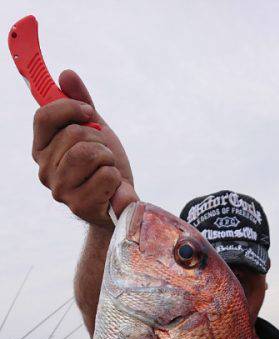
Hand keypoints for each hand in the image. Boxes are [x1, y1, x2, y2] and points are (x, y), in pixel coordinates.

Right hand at [32, 70, 137, 226]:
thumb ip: (80, 102)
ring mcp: (61, 190)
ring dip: (107, 157)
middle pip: (72, 133)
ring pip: (89, 154)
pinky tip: (112, 187)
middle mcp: (45, 171)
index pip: (43, 117)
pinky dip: (116, 177)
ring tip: (107, 168)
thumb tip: (66, 75)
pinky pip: (106, 175)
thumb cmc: (104, 165)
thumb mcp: (94, 129)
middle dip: (97, 138)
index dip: (69, 107)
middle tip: (102, 152)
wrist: (119, 201)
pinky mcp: (80, 206)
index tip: (88, 112)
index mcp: (42, 149)